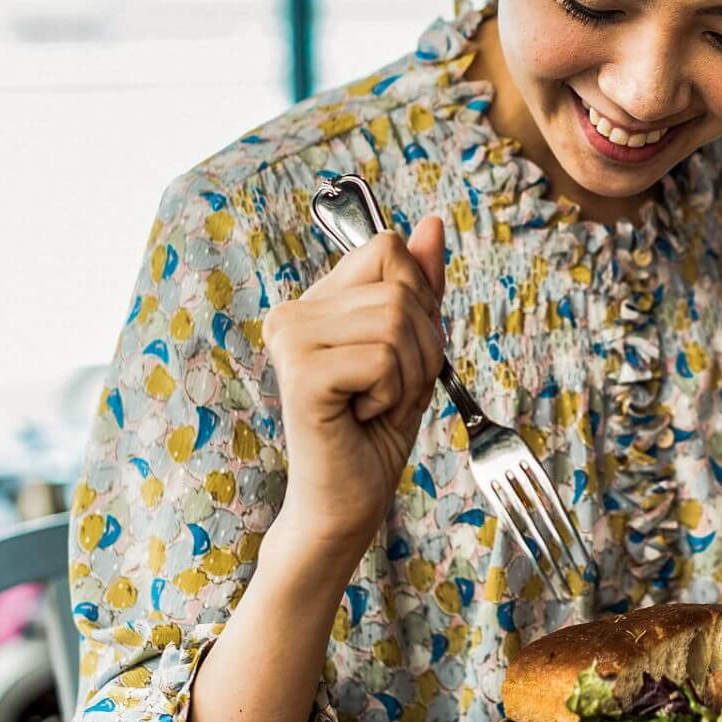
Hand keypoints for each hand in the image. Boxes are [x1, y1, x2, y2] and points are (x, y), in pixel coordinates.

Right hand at [263, 220, 447, 570]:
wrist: (350, 499)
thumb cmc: (377, 430)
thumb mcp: (413, 348)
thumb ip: (419, 285)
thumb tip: (430, 223)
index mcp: (317, 300)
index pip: (388, 249)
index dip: (419, 303)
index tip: (400, 355)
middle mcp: (293, 311)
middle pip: (400, 287)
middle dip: (421, 348)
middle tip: (390, 391)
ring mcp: (290, 339)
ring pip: (395, 319)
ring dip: (409, 374)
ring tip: (376, 404)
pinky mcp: (299, 373)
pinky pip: (382, 357)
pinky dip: (393, 394)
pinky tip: (360, 416)